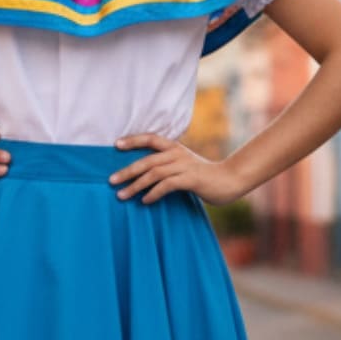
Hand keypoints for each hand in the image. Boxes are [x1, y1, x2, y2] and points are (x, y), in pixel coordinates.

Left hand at [107, 132, 240, 205]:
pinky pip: (167, 185)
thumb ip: (167, 165)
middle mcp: (178, 154)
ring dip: (135, 185)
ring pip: (154, 173)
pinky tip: (145, 201)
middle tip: (111, 180)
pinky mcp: (191, 179)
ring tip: (122, 195)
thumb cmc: (203, 176)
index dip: (133, 139)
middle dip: (127, 171)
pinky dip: (153, 193)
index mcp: (175, 147)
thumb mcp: (184, 165)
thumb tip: (143, 173)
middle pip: (147, 160)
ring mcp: (184, 166)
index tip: (116, 144)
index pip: (151, 138)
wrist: (230, 180)